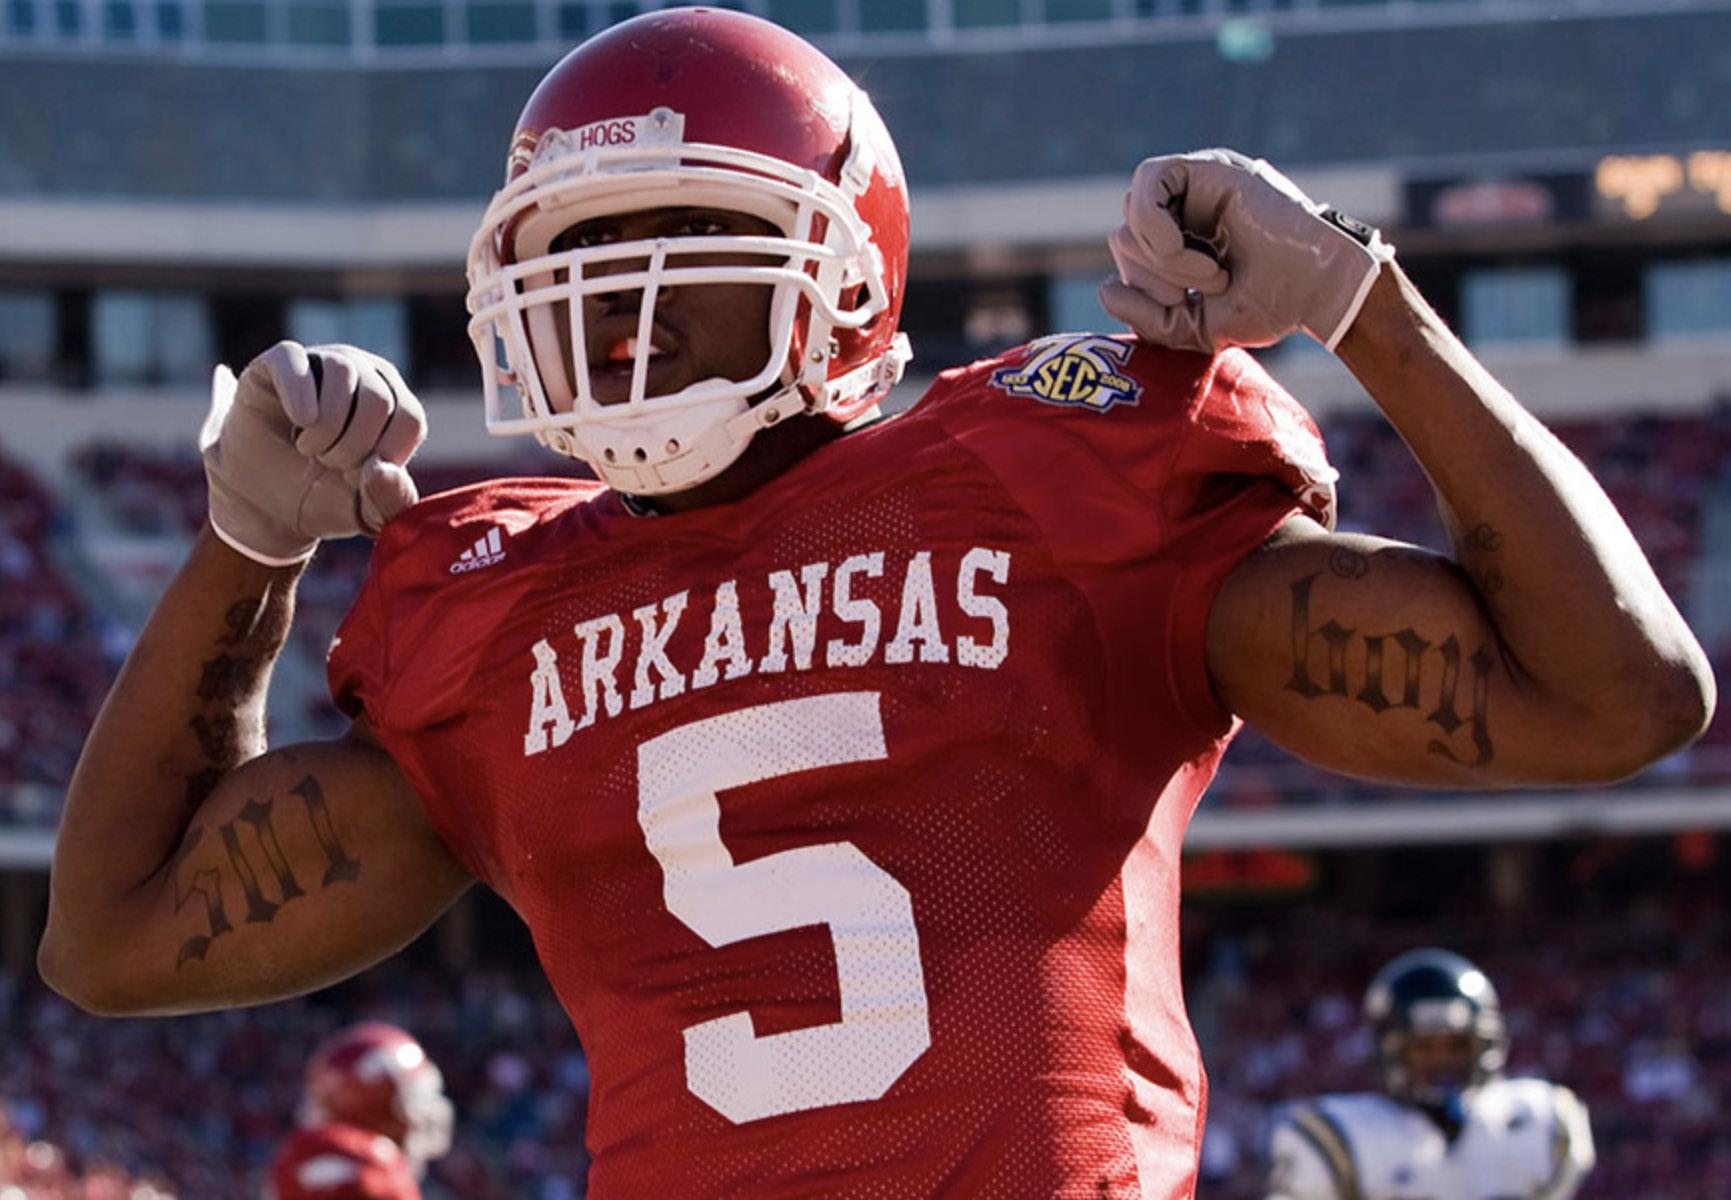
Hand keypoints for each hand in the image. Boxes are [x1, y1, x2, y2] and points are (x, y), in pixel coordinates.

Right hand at [199, 341, 425, 565]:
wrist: (261, 496)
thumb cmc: (321, 495)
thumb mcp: (363, 512)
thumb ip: (389, 501)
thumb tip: (382, 469)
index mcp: (397, 405)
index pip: (410, 420)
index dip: (381, 457)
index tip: (355, 477)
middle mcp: (368, 374)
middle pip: (377, 398)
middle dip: (350, 448)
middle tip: (327, 463)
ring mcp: (325, 361)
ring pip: (342, 372)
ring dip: (323, 427)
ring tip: (307, 448)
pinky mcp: (280, 362)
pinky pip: (294, 359)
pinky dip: (297, 392)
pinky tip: (297, 420)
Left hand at [1099, 148, 1393, 354]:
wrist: (1319, 287)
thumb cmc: (1269, 306)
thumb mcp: (1195, 327)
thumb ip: (1148, 319)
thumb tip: (1105, 289)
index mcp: (1178, 240)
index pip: (1125, 258)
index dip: (1140, 291)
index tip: (1183, 307)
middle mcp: (1183, 207)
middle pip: (1123, 237)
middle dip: (1152, 278)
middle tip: (1204, 290)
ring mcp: (1195, 184)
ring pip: (1132, 214)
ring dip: (1162, 258)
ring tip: (1210, 274)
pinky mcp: (1207, 166)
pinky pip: (1148, 186)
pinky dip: (1156, 229)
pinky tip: (1186, 250)